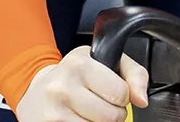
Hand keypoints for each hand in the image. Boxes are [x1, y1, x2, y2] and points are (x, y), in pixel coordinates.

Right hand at [15, 46, 148, 121]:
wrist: (37, 92)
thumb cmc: (75, 75)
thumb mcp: (104, 61)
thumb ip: (133, 74)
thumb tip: (142, 100)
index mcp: (79, 65)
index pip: (120, 93)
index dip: (123, 96)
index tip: (113, 92)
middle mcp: (62, 87)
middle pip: (111, 116)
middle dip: (114, 113)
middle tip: (102, 104)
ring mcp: (53, 112)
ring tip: (89, 111)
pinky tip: (78, 118)